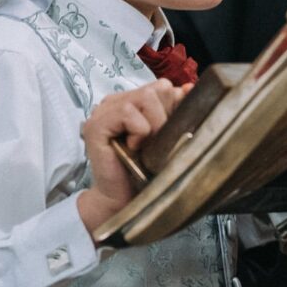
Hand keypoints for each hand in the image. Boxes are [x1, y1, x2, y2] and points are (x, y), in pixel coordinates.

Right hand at [75, 79, 186, 232]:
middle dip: (167, 117)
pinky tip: (133, 148)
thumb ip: (174, 110)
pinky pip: (129, 112)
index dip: (175, 108)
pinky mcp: (96, 125)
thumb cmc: (145, 171)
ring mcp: (103, 111)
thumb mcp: (166, 136)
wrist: (123, 201)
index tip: (170, 133)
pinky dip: (140, 132)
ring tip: (146, 146)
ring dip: (156, 124)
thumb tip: (190, 88)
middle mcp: (115, 101)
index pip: (163, 86)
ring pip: (146, 96)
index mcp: (131, 100)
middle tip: (157, 142)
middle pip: (158, 88)